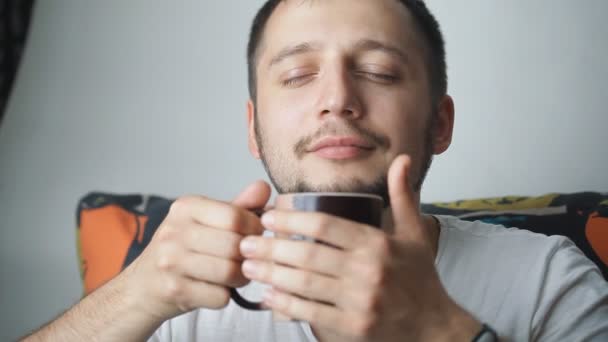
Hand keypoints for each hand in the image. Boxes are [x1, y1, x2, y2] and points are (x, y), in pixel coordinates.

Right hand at [121, 180, 270, 322]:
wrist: (142, 286)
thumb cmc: (181, 251)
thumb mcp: (205, 222)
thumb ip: (238, 206)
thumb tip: (264, 187)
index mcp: (185, 207)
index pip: (235, 216)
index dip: (254, 228)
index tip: (254, 235)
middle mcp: (174, 231)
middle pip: (234, 245)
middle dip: (248, 256)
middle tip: (245, 259)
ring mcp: (171, 262)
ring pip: (230, 272)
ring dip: (240, 278)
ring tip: (234, 275)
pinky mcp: (174, 290)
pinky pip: (220, 296)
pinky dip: (225, 296)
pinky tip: (215, 289)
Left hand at [239, 156, 479, 340]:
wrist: (434, 328)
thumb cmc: (420, 279)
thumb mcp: (415, 234)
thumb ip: (402, 196)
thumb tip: (401, 159)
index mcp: (378, 244)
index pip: (326, 225)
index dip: (292, 219)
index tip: (268, 217)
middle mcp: (368, 271)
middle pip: (309, 254)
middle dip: (271, 248)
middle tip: (246, 242)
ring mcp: (360, 302)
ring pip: (305, 283)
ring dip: (271, 274)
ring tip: (248, 266)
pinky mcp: (353, 327)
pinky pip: (311, 313)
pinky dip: (286, 304)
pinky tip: (269, 296)